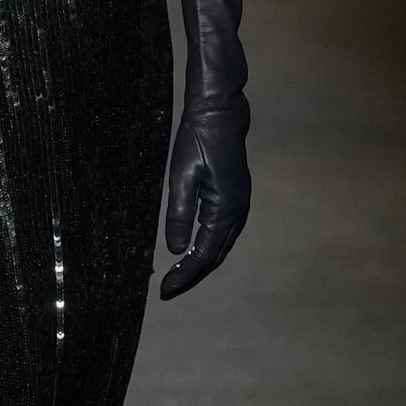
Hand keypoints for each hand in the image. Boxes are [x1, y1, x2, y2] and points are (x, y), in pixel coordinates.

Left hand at [160, 101, 248, 298]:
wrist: (221, 114)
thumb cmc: (198, 140)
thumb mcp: (181, 176)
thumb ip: (179, 214)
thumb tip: (175, 249)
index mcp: (224, 210)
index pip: (204, 255)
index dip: (185, 275)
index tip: (165, 290)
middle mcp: (237, 213)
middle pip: (215, 257)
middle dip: (192, 276)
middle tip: (167, 291)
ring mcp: (240, 206)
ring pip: (220, 247)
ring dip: (200, 264)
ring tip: (177, 277)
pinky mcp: (236, 199)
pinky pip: (222, 234)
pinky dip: (207, 248)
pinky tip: (192, 252)